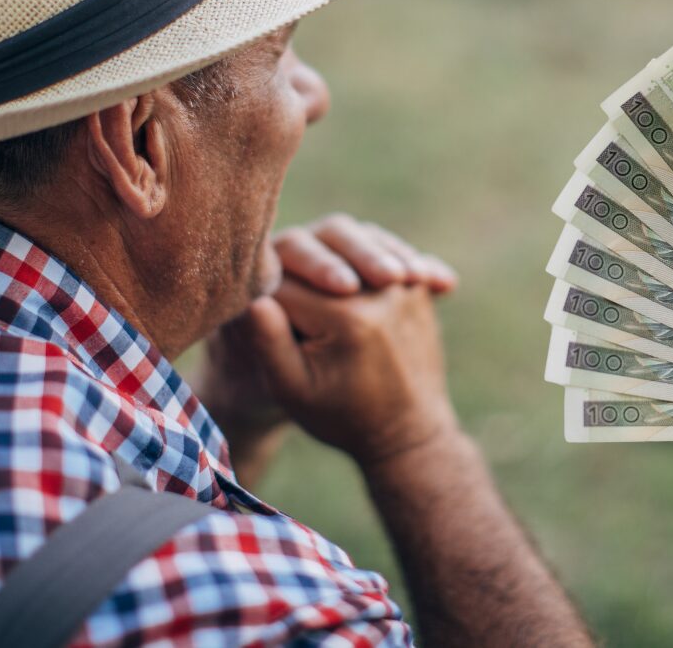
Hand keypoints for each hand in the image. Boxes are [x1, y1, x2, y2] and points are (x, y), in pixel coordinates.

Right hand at [193, 217, 456, 479]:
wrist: (408, 435)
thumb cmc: (342, 416)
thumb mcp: (293, 390)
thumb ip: (269, 341)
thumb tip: (252, 296)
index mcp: (344, 317)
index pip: (287, 280)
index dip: (266, 287)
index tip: (255, 300)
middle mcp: (381, 291)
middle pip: (331, 240)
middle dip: (306, 251)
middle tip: (285, 259)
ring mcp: (406, 287)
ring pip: (364, 237)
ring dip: (342, 242)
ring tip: (322, 256)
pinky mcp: (420, 290)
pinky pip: (397, 251)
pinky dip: (380, 247)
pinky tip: (363, 258)